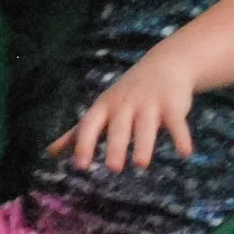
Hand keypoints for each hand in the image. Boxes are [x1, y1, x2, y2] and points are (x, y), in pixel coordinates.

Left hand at [47, 46, 196, 171]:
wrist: (164, 65)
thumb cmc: (124, 96)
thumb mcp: (99, 111)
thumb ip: (76, 134)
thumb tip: (49, 154)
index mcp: (104, 108)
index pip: (90, 126)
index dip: (84, 144)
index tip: (80, 165)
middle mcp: (125, 105)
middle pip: (119, 128)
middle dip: (115, 146)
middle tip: (112, 168)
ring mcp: (150, 104)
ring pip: (146, 127)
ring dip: (144, 145)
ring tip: (140, 164)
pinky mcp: (173, 106)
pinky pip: (177, 123)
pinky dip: (181, 137)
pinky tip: (185, 153)